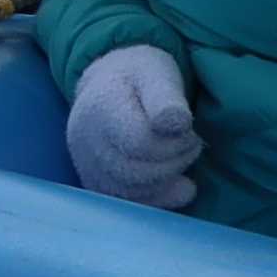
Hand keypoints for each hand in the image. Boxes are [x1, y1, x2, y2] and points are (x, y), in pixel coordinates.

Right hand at [66, 44, 199, 208]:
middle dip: (174, 162)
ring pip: (130, 193)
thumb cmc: (138, 77)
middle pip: (135, 172)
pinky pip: (124, 203)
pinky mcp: (93, 181)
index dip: (175, 143)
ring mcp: (85, 164)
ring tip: (180, 157)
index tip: (189, 129)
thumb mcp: (157, 73)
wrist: (107, 84)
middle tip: (191, 144)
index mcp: (100, 107)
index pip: (141, 143)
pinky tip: (179, 186)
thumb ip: (166, 97)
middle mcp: (85, 139)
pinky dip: (156, 200)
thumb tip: (176, 125)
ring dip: (167, 181)